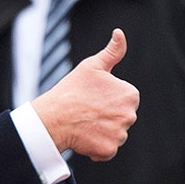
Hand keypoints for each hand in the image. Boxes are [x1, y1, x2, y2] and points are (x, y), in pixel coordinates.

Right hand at [31, 29, 138, 160]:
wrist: (54, 117)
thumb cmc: (72, 90)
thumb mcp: (93, 65)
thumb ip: (113, 51)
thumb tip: (120, 33)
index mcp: (130, 94)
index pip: (126, 99)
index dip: (109, 98)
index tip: (94, 97)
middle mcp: (130, 116)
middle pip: (122, 117)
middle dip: (108, 115)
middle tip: (88, 110)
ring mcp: (120, 135)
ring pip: (115, 134)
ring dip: (102, 131)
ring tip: (85, 123)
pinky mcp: (109, 150)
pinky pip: (107, 150)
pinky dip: (97, 146)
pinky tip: (84, 136)